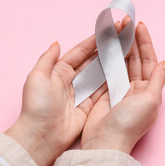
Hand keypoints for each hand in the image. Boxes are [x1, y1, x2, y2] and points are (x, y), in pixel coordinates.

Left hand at [5, 23, 122, 165]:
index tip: (109, 30)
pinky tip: (123, 71)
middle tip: (122, 37)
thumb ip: (47, 59)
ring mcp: (82, 92)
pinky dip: (113, 80)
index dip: (95, 40)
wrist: (41, 135)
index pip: (80, 51)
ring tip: (126, 50)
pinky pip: (103, 89)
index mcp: (59, 70)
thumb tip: (57, 43)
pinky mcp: (90, 105)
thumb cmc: (37, 105)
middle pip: (93, 60)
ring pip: (100, 73)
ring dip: (112, 62)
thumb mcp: (37, 78)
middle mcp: (72, 79)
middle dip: (107, 49)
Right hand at [81, 18, 164, 153]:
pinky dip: (108, 58)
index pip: (149, 61)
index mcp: (150, 90)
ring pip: (122, 63)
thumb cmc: (130, 123)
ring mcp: (121, 90)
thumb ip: (157, 79)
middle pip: (136, 59)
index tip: (139, 27)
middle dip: (133, 41)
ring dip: (121, 47)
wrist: (106, 141)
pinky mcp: (106, 92)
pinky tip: (107, 46)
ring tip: (117, 30)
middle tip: (126, 23)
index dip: (146, 43)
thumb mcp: (150, 100)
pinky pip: (109, 70)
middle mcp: (137, 88)